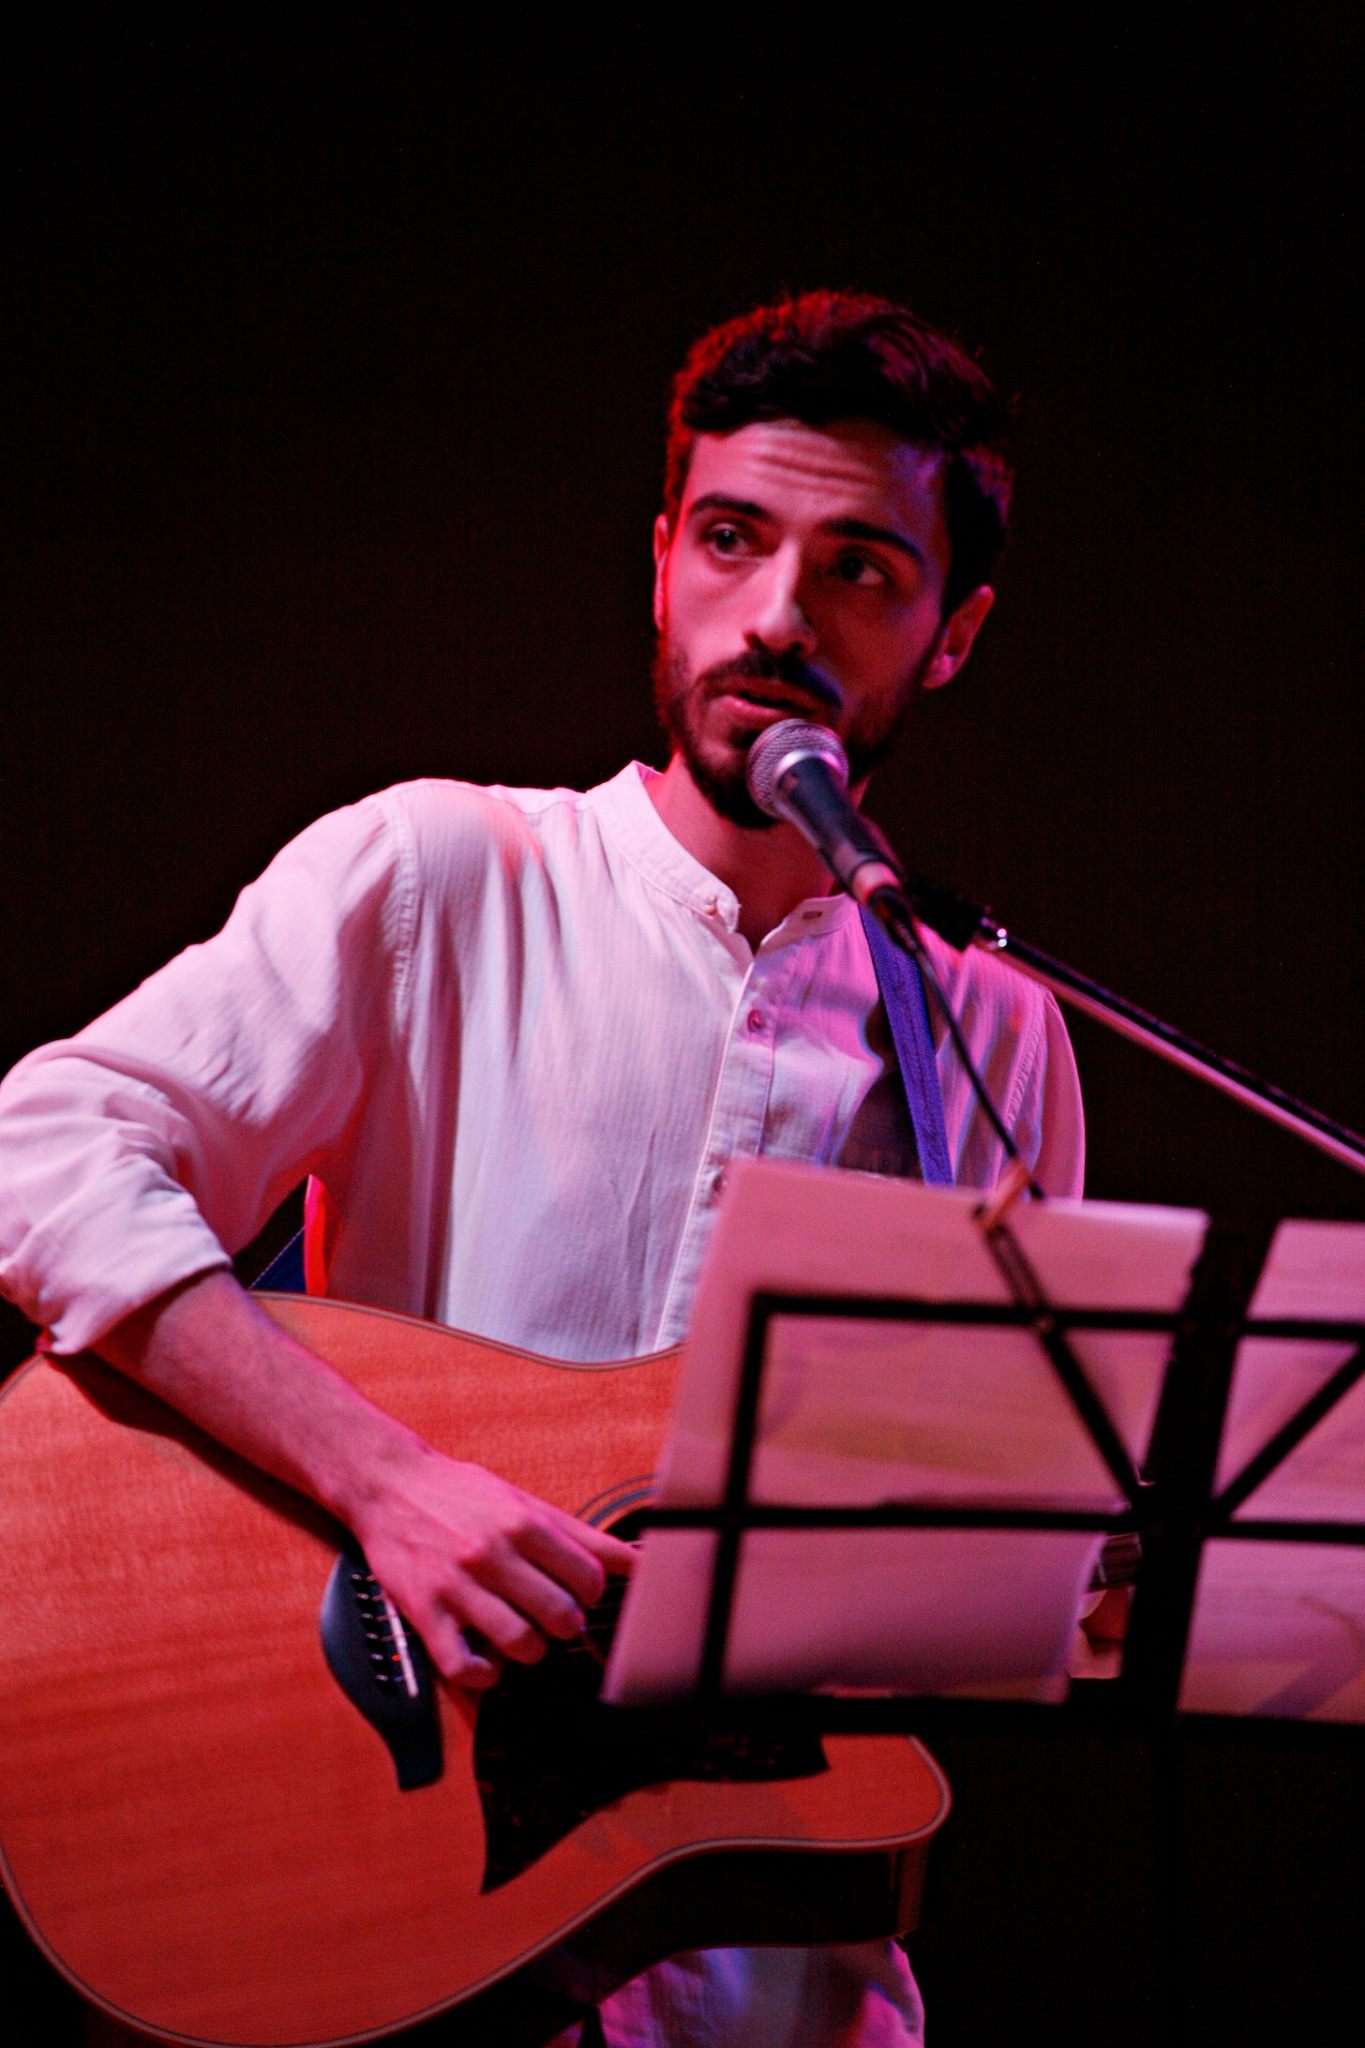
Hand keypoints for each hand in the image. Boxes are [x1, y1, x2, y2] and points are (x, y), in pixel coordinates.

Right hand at [349, 1447, 636, 1689]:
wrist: (390, 1486)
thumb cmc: (461, 1495)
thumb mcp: (525, 1503)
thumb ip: (581, 1536)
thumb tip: (636, 1561)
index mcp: (523, 1524)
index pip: (588, 1578)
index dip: (591, 1593)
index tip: (578, 1593)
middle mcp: (492, 1554)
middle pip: (560, 1615)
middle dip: (567, 1625)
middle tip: (555, 1618)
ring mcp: (457, 1586)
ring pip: (520, 1644)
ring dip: (532, 1650)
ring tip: (524, 1636)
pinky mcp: (425, 1612)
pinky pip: (463, 1666)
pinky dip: (483, 1674)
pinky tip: (487, 1660)